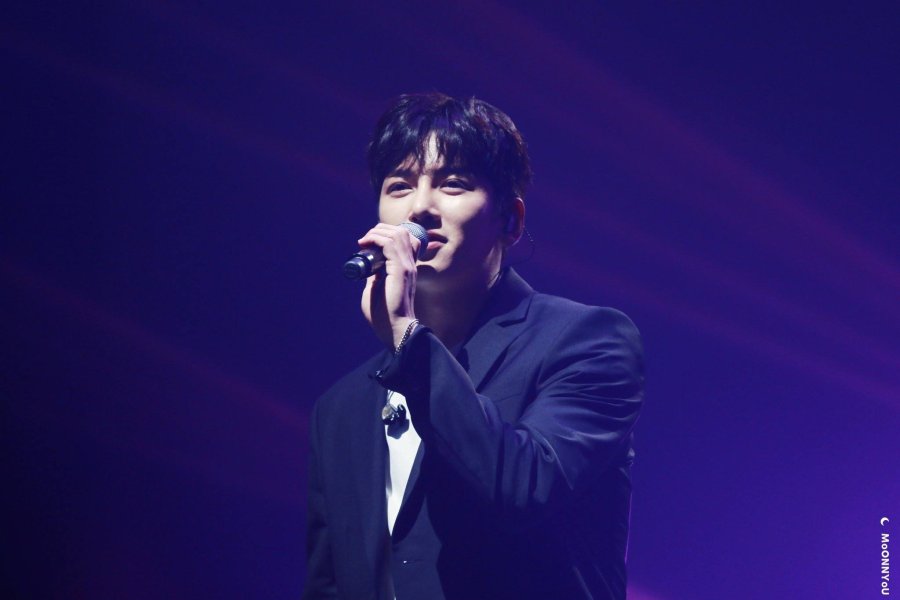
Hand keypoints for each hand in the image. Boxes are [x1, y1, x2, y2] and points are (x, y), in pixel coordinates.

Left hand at [358, 223, 421, 348]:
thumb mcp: (376, 288)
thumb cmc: (384, 315)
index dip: (385, 234)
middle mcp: (409, 264)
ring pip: (397, 234)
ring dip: (378, 232)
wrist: (394, 329)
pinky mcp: (401, 270)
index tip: (367, 243)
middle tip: (364, 241)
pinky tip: (365, 245)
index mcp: (405, 268)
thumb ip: (375, 275)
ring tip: (364, 241)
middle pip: (401, 232)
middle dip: (381, 229)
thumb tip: (368, 265)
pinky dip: (376, 239)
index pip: (404, 239)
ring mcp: (407, 266)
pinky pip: (390, 244)